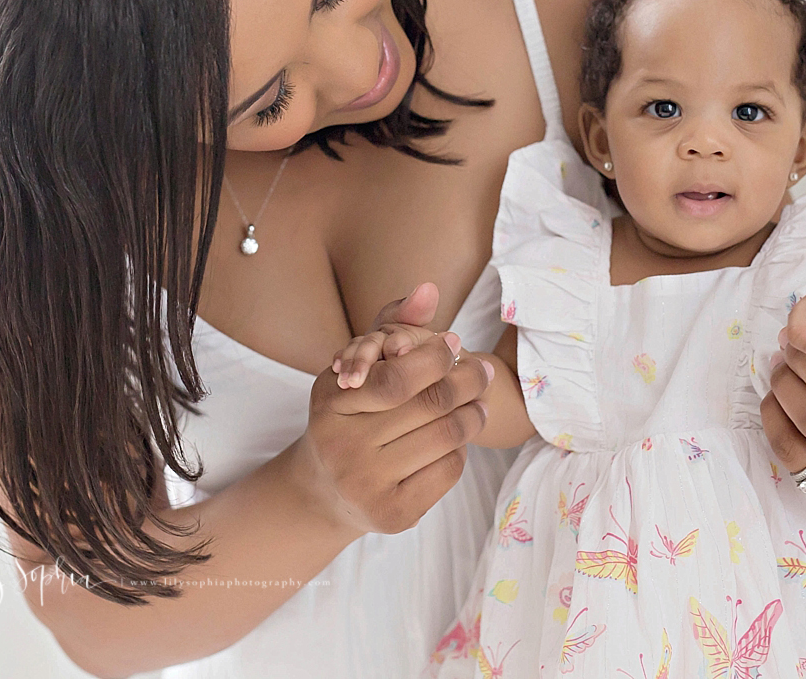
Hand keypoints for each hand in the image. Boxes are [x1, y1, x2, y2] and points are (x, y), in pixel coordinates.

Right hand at [292, 284, 492, 534]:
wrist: (323, 489)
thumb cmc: (348, 413)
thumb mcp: (357, 365)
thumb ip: (392, 322)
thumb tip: (430, 288)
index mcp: (331, 403)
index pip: (398, 378)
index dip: (435, 357)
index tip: (455, 344)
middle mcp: (343, 447)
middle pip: (430, 406)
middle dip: (466, 382)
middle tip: (481, 370)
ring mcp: (366, 485)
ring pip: (446, 438)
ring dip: (471, 415)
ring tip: (477, 403)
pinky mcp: (391, 515)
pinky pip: (447, 472)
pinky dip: (459, 450)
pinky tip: (455, 439)